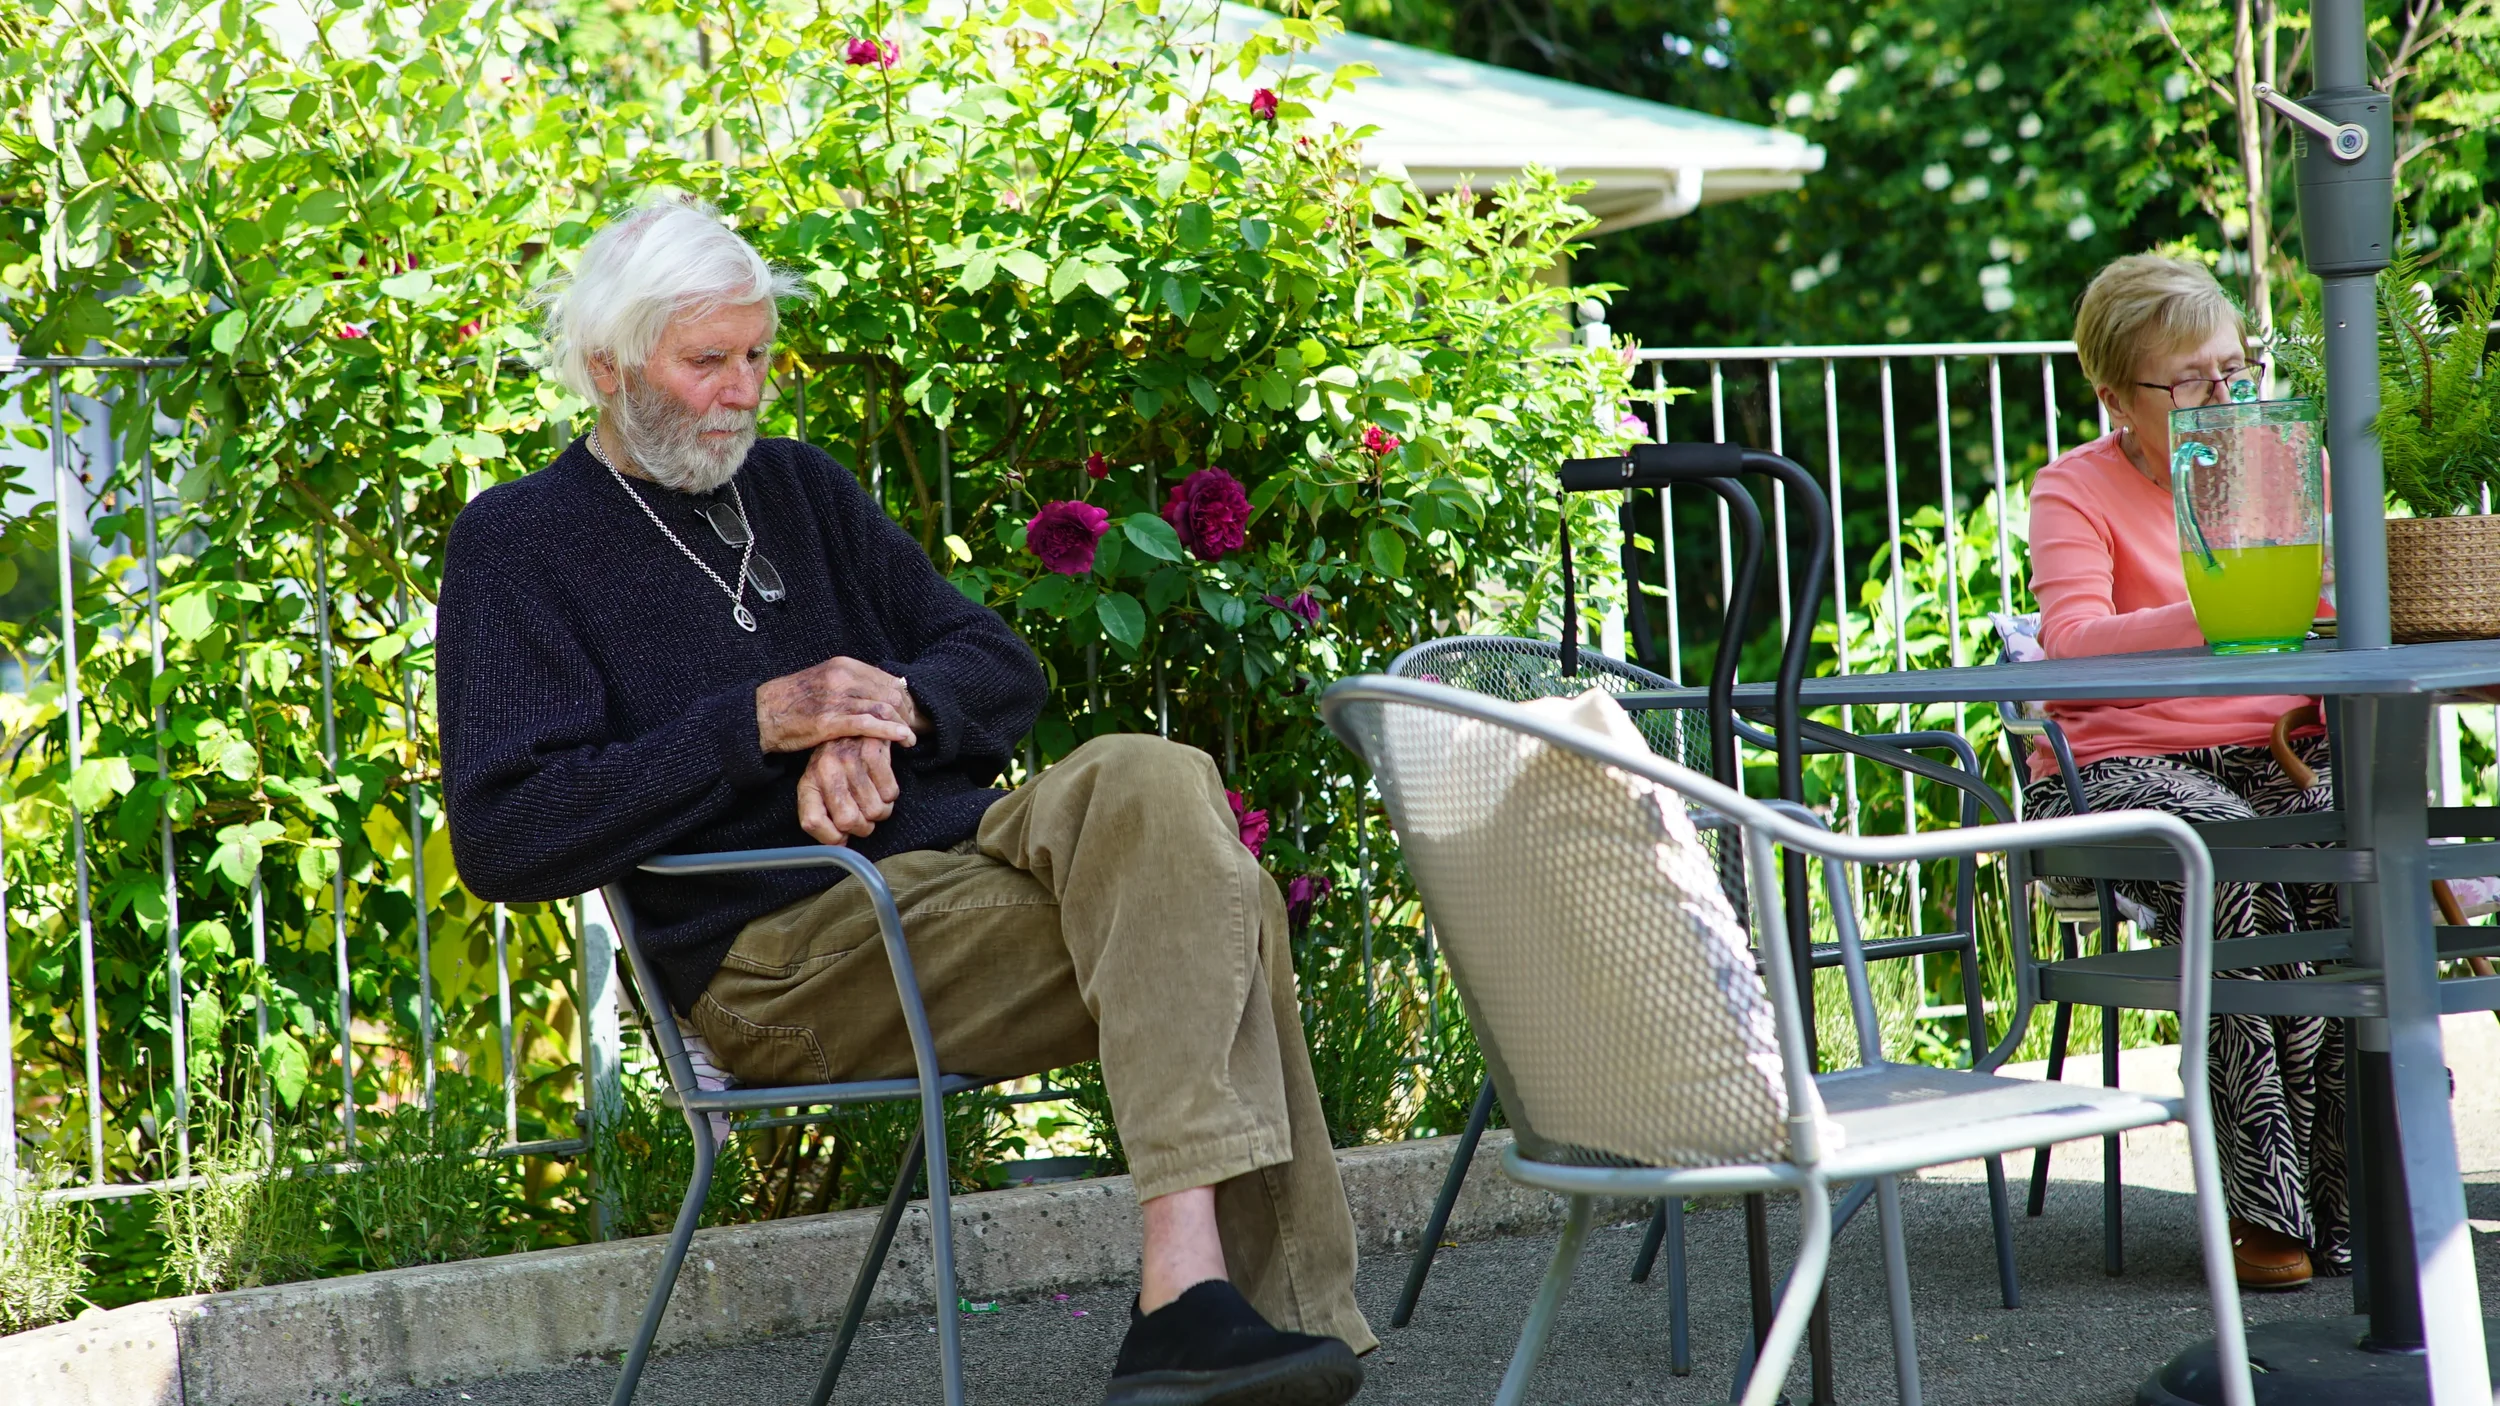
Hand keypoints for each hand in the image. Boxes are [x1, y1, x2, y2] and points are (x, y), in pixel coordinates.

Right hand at [756, 656, 925, 753]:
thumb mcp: (824, 682)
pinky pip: (869, 724)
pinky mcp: (830, 721)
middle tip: (914, 729)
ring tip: (911, 739)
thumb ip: (851, 685)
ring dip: (903, 725)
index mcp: (843, 665)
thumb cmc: (794, 702)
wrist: (761, 714)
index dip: (903, 697)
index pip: (887, 678)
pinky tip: (903, 740)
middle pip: (890, 693)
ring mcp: (836, 698)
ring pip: (883, 708)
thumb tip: (880, 693)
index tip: (909, 713)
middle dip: (905, 713)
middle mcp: (842, 677)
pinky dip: (890, 732)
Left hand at [797, 737, 898, 844]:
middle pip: (847, 821)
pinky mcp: (872, 751)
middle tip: (865, 817)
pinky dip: (890, 796)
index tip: (843, 836)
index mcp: (809, 782)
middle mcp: (825, 769)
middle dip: (863, 827)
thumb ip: (824, 816)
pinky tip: (883, 785)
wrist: (858, 726)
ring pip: (874, 811)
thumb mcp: (822, 788)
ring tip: (875, 799)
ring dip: (880, 811)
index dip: (832, 838)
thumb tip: (841, 844)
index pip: (812, 822)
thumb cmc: (840, 766)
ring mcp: (849, 759)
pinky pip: (890, 794)